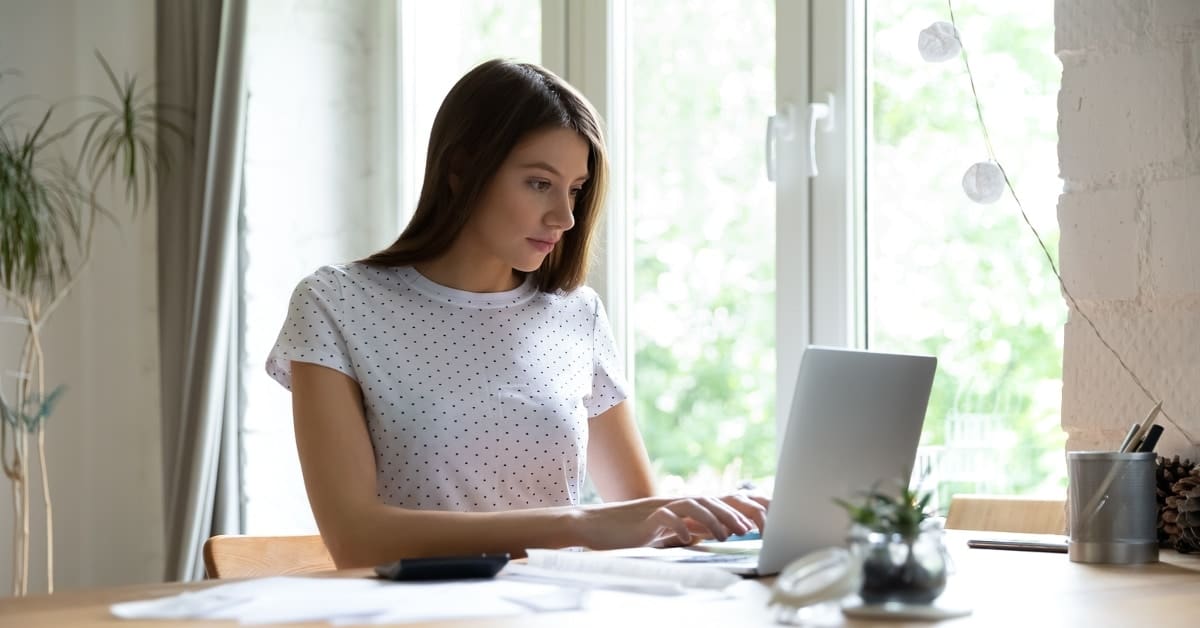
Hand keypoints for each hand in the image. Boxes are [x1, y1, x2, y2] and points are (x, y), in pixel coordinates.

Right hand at [576, 493, 769, 549]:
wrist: (594, 526)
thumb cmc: (630, 532)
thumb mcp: (665, 531)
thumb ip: (686, 528)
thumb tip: (711, 534)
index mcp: (680, 506)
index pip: (714, 501)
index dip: (736, 509)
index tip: (756, 524)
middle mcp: (673, 502)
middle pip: (709, 500)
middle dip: (732, 514)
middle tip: (749, 530)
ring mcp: (659, 508)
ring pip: (693, 504)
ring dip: (712, 519)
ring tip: (725, 535)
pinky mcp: (645, 518)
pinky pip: (666, 517)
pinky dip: (680, 527)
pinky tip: (687, 540)